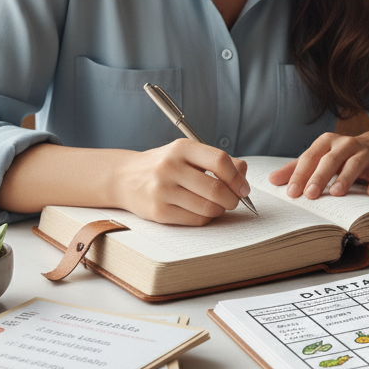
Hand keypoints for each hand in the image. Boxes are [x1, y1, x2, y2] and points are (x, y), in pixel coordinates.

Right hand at [114, 137, 250, 224]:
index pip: (219, 161)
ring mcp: (162, 190)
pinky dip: (205, 218)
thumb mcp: (188, 154)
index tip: (243, 187)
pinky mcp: (158, 211)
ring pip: (207, 208)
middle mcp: (170, 167)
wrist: (125, 177)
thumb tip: (243, 175)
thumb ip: (217, 161)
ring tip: (218, 206)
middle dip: (232, 198)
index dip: (237, 177)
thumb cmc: (164, 165)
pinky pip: (194, 220)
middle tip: (234, 200)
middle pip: (216, 188)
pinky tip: (202, 212)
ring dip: (220, 210)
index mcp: (182, 148)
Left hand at [267, 129, 368, 198]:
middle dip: (319, 177)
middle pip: (331, 160)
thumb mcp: (320, 157)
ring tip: (336, 193)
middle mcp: (345, 144)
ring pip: (354, 163)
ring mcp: (365, 153)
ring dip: (345, 178)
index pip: (310, 157)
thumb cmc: (342, 156)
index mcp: (327, 142)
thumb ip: (297, 168)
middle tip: (309, 194)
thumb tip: (272, 180)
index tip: (291, 192)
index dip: (300, 174)